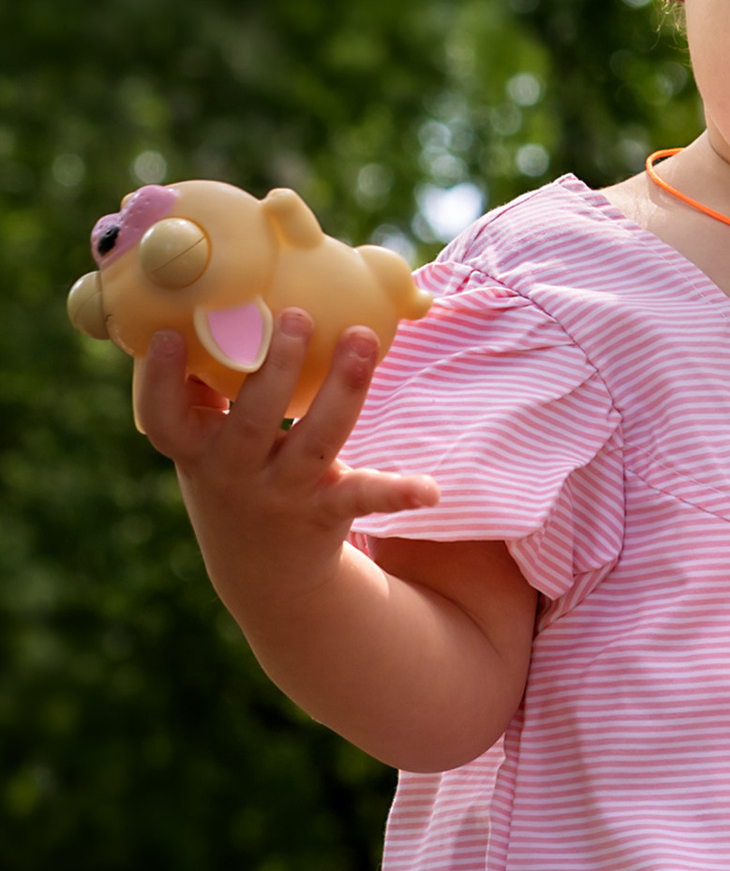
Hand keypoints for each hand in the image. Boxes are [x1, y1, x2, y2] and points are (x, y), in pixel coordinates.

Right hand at [133, 310, 436, 582]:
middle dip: (274, 368)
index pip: (163, 417)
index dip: (159, 380)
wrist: (262, 571)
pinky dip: (398, 492)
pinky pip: (364, 498)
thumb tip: (201, 299)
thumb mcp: (201, 441)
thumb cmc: (230, 474)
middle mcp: (234, 473)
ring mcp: (282, 495)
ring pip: (316, 442)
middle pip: (252, 420)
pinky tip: (430, 489)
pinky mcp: (327, 513)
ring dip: (342, 390)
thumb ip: (199, 387)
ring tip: (361, 340)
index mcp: (194, 449)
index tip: (167, 336)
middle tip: (296, 315)